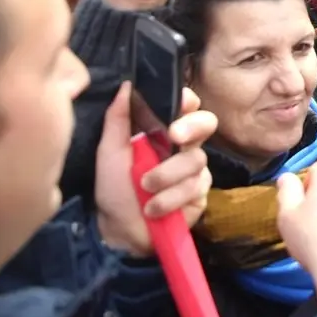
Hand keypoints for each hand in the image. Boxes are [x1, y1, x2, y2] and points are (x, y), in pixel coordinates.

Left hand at [95, 83, 216, 257]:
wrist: (118, 231)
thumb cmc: (113, 188)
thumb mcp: (109, 152)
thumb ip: (118, 118)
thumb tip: (127, 85)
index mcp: (164, 131)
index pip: (187, 106)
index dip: (188, 101)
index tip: (181, 103)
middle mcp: (184, 147)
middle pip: (207, 123)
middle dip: (192, 128)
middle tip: (174, 137)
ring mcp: (194, 171)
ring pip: (196, 160)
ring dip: (167, 175)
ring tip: (146, 189)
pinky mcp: (200, 195)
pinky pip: (194, 188)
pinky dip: (170, 198)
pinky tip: (153, 207)